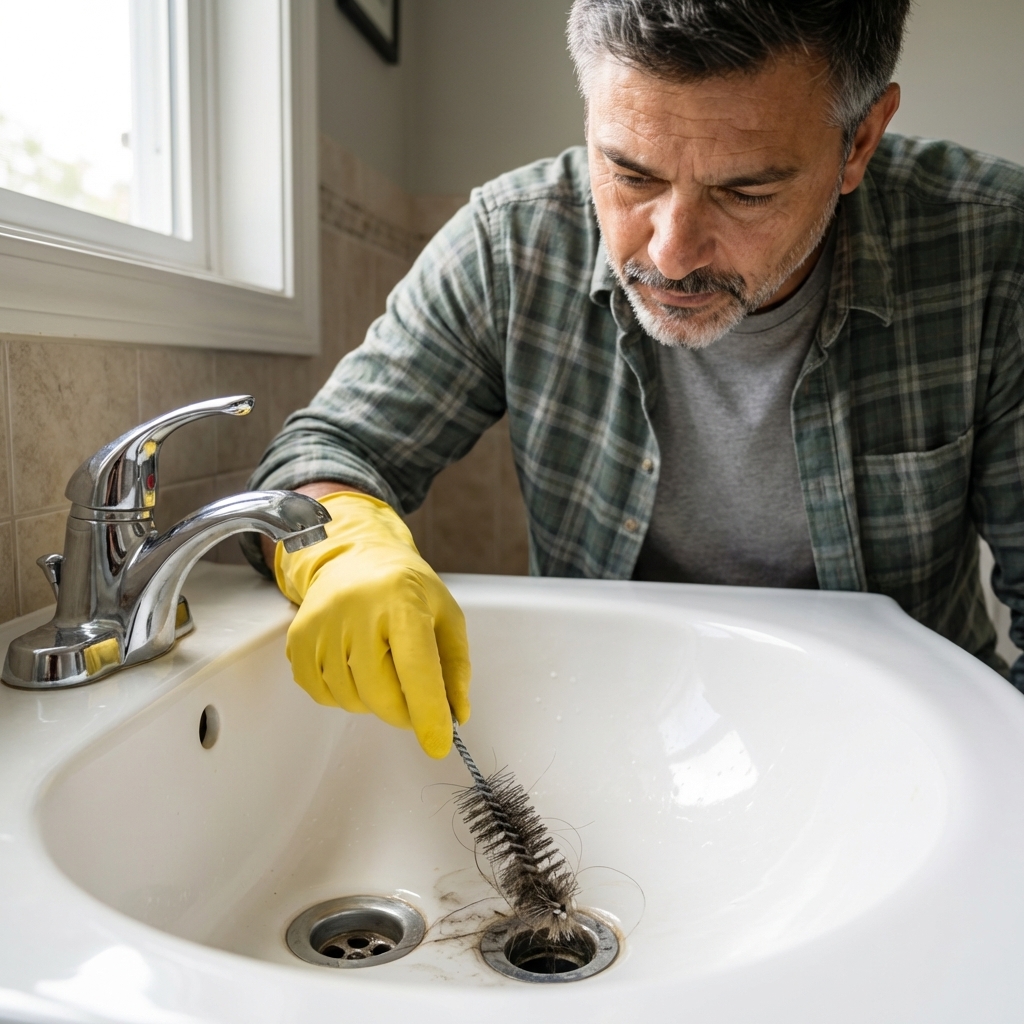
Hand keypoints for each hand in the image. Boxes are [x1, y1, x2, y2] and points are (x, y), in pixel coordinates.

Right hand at [274, 491, 470, 757]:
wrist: (353, 556)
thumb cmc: (406, 586)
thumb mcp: (446, 614)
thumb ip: (455, 666)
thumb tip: (456, 714)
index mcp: (402, 600)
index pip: (417, 668)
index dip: (429, 712)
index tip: (439, 744)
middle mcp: (356, 610)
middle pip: (380, 693)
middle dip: (404, 713)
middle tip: (416, 705)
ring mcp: (321, 625)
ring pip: (350, 699)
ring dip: (373, 701)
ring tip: (382, 667)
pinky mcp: (298, 639)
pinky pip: (322, 694)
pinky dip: (344, 694)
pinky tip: (356, 666)